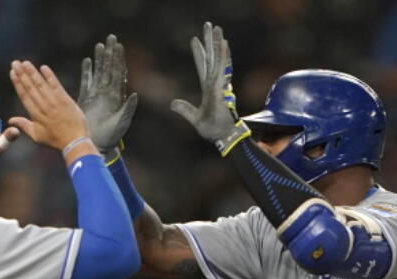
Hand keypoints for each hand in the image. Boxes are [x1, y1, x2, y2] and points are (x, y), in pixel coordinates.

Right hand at [8, 60, 91, 155]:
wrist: (74, 141)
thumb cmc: (56, 140)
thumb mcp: (37, 136)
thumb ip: (23, 126)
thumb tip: (10, 120)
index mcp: (35, 114)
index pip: (24, 95)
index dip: (17, 83)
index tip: (12, 73)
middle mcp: (43, 106)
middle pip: (30, 87)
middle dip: (22, 74)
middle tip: (15, 63)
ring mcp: (54, 101)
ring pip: (40, 84)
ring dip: (32, 72)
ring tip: (25, 63)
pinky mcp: (64, 98)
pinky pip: (55, 84)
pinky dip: (49, 76)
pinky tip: (43, 67)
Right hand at [77, 34, 137, 155]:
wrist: (97, 144)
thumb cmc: (111, 137)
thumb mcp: (121, 123)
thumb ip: (128, 109)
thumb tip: (135, 94)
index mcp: (116, 97)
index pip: (118, 74)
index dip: (118, 60)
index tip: (119, 46)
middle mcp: (107, 93)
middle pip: (109, 69)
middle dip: (110, 54)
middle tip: (110, 38)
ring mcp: (97, 94)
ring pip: (98, 72)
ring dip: (99, 59)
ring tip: (99, 45)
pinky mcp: (86, 98)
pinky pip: (87, 81)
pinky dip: (87, 71)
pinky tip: (87, 61)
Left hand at [169, 21, 251, 154]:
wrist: (222, 136)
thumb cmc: (212, 129)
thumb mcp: (193, 118)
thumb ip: (184, 110)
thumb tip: (172, 103)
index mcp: (207, 88)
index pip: (202, 66)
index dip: (199, 53)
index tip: (194, 39)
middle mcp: (214, 83)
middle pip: (211, 57)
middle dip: (209, 41)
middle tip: (208, 25)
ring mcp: (219, 84)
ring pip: (218, 59)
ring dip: (217, 43)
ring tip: (217, 28)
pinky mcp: (222, 88)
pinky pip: (222, 69)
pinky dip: (224, 56)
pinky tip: (224, 43)